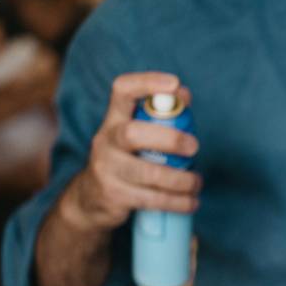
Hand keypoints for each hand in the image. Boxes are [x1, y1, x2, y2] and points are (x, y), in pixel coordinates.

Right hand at [59, 72, 200, 232]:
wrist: (89, 199)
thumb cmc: (124, 161)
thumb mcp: (132, 137)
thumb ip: (157, 118)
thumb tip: (185, 96)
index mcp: (113, 120)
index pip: (122, 91)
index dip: (147, 83)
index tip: (175, 84)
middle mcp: (106, 141)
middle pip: (133, 134)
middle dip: (170, 139)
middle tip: (194, 147)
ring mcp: (107, 169)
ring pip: (148, 173)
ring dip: (181, 180)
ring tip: (196, 182)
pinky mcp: (115, 196)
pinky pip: (152, 199)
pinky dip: (178, 202)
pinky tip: (191, 202)